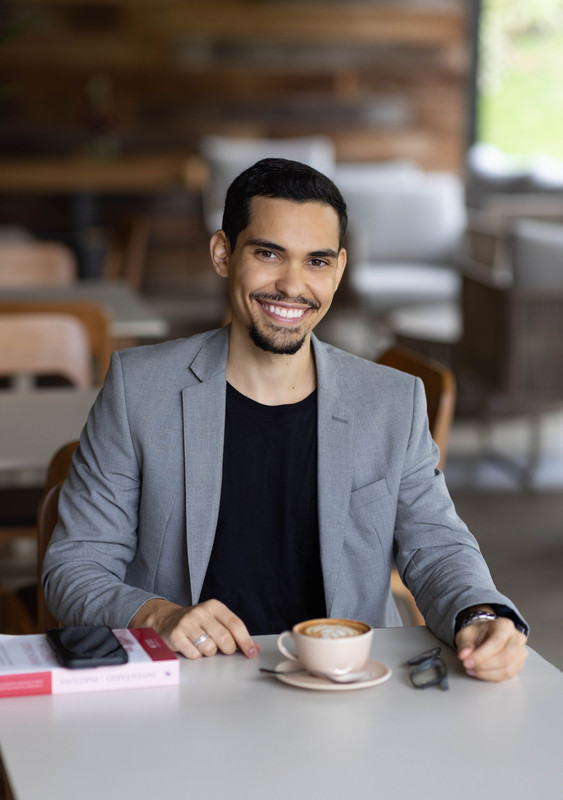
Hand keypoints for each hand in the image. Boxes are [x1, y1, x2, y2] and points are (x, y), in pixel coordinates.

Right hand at [129, 597, 259, 659]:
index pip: (236, 624)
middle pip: (225, 638)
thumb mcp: (215, 621)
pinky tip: (190, 647)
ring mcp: (187, 622)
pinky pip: (194, 654)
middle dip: (227, 649)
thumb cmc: (196, 623)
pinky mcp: (175, 634)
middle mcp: (201, 611)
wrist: (166, 620)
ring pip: (210, 648)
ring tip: (202, 645)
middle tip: (222, 649)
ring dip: (209, 652)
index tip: (252, 653)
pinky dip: (195, 655)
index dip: (246, 641)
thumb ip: (234, 633)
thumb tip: (254, 647)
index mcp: (214, 606)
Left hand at [456, 616, 527, 681]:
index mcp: (505, 625)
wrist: (486, 636)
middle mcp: (517, 638)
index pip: (497, 642)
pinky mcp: (519, 665)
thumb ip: (465, 644)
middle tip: (469, 666)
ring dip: (487, 673)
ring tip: (473, 670)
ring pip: (508, 669)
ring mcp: (521, 652)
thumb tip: (464, 655)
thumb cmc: (479, 634)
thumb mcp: (466, 633)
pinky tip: (481, 673)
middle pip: (506, 657)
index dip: (482, 655)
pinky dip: (492, 677)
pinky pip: (508, 676)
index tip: (467, 661)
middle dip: (485, 665)